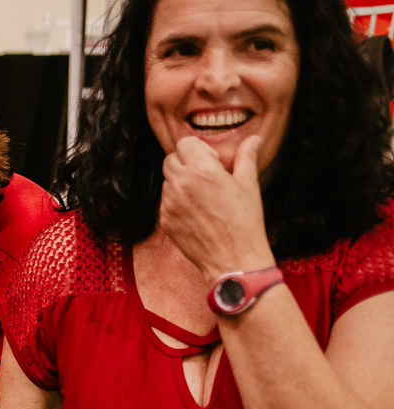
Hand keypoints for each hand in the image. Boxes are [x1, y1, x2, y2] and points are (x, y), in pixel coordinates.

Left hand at [157, 135, 274, 278]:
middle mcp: (181, 183)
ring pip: (166, 182)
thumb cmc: (244, 221)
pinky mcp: (165, 220)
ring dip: (180, 183)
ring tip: (202, 197)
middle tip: (204, 177)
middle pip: (170, 160)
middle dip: (185, 164)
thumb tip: (253, 139)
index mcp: (202, 169)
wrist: (233, 258)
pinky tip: (196, 213)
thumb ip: (246, 157)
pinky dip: (176, 203)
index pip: (184, 144)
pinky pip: (165, 202)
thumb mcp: (249, 185)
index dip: (197, 150)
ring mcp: (169, 203)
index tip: (210, 161)